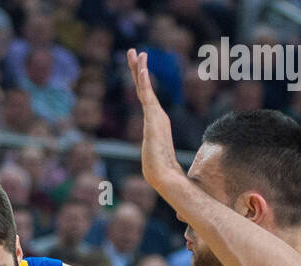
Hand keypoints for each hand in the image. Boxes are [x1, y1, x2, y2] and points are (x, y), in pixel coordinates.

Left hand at [127, 49, 185, 196]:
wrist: (166, 178)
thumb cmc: (160, 171)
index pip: (146, 97)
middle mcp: (156, 115)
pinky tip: (142, 70)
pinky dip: (145, 82)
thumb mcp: (153, 157)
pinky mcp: (154, 120)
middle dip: (138, 68)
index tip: (139, 66)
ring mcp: (155, 116)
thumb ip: (154, 153)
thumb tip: (156, 164)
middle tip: (134, 51)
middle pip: (144, 88)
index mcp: (155, 121)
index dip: (142, 81)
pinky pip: (148, 97)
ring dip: (140, 69)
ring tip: (136, 52)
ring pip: (145, 88)